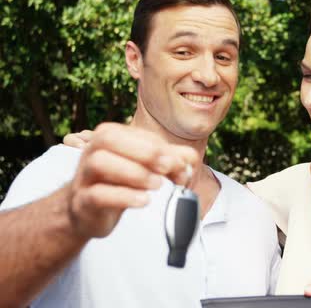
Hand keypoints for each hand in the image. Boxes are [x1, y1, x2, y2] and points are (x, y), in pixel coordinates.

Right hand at [66, 122, 198, 238]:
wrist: (87, 213)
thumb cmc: (118, 185)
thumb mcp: (144, 169)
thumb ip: (169, 161)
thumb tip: (190, 160)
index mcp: (109, 139)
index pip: (135, 134)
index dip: (161, 147)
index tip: (179, 164)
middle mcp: (92, 152)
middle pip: (109, 138)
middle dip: (144, 151)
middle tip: (168, 167)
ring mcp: (84, 177)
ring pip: (100, 163)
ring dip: (133, 172)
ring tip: (157, 185)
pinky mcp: (83, 202)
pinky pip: (97, 194)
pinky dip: (123, 196)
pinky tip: (144, 200)